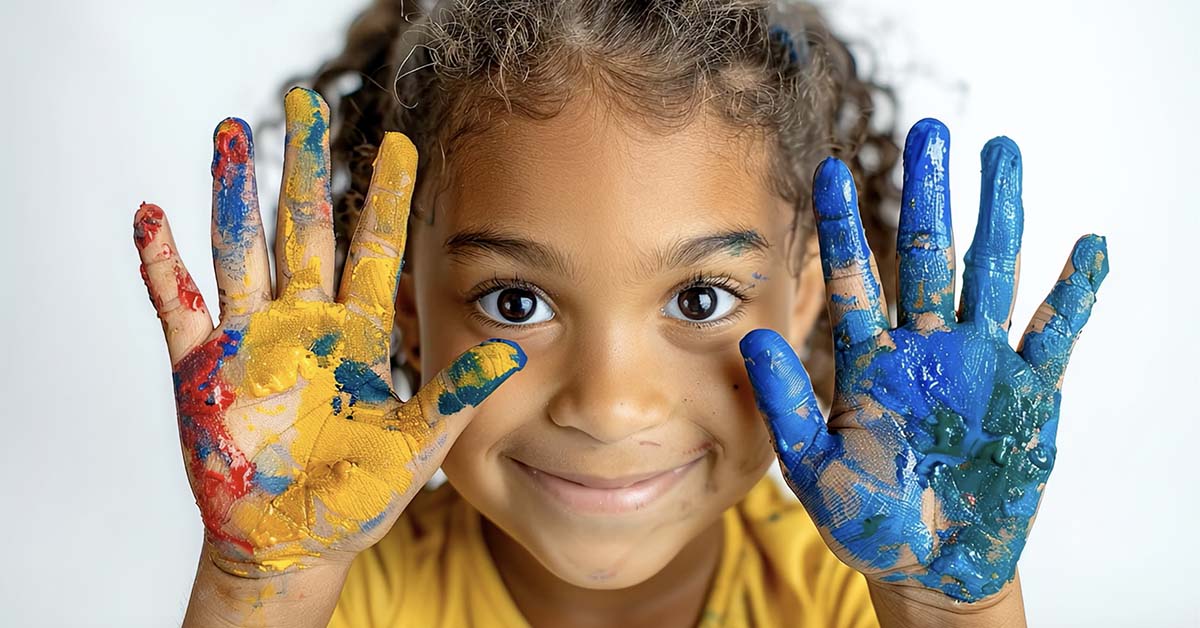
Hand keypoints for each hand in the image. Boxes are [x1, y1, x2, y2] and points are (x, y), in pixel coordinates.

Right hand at [133, 88, 523, 576]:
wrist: (295, 542)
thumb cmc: (358, 496)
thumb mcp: (418, 445)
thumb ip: (457, 395)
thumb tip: (516, 351)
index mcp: (357, 334)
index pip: (374, 249)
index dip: (387, 197)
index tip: (400, 142)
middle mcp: (304, 324)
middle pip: (303, 229)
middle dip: (304, 167)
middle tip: (303, 100)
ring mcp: (250, 341)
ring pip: (241, 250)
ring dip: (234, 194)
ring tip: (231, 132)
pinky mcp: (202, 370)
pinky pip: (177, 306)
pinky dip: (162, 264)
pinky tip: (153, 216)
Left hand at [740, 119, 1107, 602]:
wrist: (927, 565)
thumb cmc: (866, 519)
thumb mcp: (815, 466)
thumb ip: (787, 403)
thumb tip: (753, 337)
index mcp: (870, 361)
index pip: (855, 279)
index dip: (842, 226)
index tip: (828, 170)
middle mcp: (924, 349)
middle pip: (928, 257)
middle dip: (929, 195)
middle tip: (929, 129)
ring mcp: (978, 366)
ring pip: (990, 275)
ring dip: (998, 216)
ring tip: (1000, 150)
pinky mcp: (1028, 395)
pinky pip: (1053, 336)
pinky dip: (1072, 295)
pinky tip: (1086, 248)